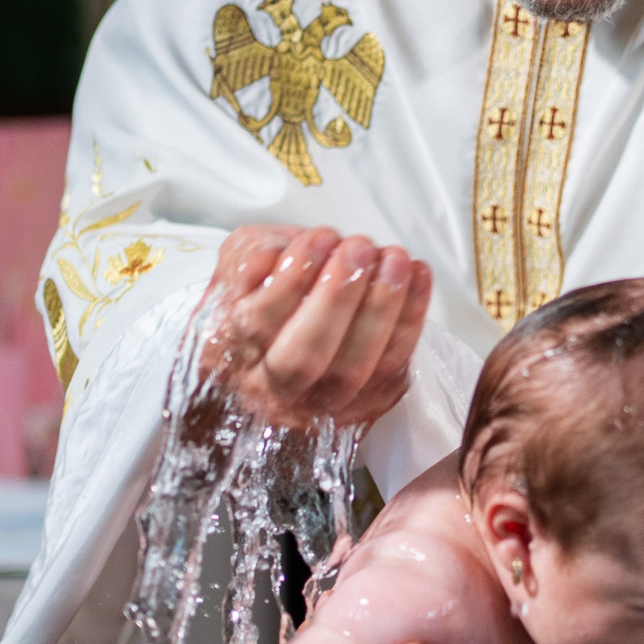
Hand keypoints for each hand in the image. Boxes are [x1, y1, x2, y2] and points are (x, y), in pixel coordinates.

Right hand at [199, 225, 429, 429]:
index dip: (293, 278)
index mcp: (226, 350)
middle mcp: (267, 388)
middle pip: (302, 357)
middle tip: (360, 247)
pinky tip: (417, 276)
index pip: (258, 322)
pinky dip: (409, 321)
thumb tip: (282, 254)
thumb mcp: (238, 269)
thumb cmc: (259, 299)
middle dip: (336, 298)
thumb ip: (252, 255)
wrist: (275, 357)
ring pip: (350, 370)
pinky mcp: (361, 406)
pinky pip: (390, 369)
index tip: (321, 237)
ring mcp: (316, 406)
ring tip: (394, 259)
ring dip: (379, 309)